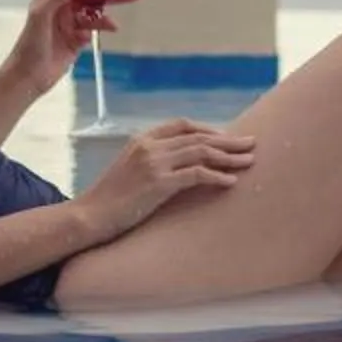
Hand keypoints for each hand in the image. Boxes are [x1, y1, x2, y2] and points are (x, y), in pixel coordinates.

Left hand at [14, 0, 141, 77]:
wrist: (29, 77)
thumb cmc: (29, 44)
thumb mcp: (43, 14)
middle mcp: (61, 8)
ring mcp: (70, 24)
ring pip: (94, 14)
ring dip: (105, 17)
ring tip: (114, 25)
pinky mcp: (77, 40)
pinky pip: (93, 30)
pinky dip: (99, 31)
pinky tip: (92, 38)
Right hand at [75, 118, 255, 239]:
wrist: (89, 216)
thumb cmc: (109, 200)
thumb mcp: (128, 170)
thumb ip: (151, 161)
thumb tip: (179, 166)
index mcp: (141, 139)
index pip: (182, 125)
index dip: (208, 129)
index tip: (227, 138)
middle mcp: (149, 146)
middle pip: (198, 136)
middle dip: (228, 141)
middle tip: (252, 144)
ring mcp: (154, 163)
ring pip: (201, 152)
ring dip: (229, 157)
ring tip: (249, 161)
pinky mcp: (158, 183)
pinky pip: (196, 174)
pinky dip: (217, 176)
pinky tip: (231, 182)